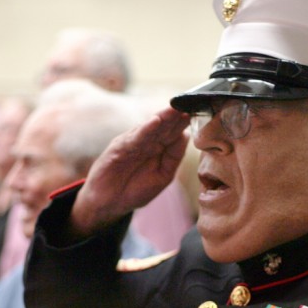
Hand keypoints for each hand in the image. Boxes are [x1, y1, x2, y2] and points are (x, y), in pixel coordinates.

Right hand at [71, 106, 189, 236]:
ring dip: (163, 117)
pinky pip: (134, 138)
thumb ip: (174, 157)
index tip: (199, 112)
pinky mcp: (118, 148)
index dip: (184, 123)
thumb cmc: (134, 190)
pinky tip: (154, 122)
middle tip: (190, 104)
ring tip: (175, 109)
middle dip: (176, 116)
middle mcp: (145, 142)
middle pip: (164, 126)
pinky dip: (144, 130)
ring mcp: (132, 143)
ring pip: (150, 128)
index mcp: (158, 149)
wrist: (109, 203)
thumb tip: (186, 136)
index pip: (174, 132)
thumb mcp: (162, 176)